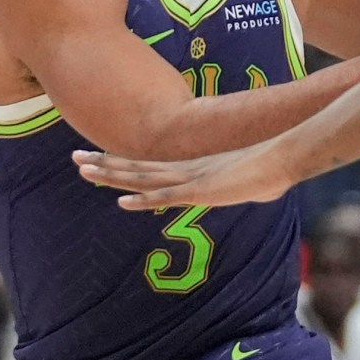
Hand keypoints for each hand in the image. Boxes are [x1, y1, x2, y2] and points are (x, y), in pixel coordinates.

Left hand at [75, 140, 298, 211]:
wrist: (283, 157)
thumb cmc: (271, 168)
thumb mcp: (249, 180)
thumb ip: (243, 185)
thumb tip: (260, 187)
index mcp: (191, 168)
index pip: (148, 165)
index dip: (122, 162)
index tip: (99, 157)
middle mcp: (184, 170)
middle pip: (136, 167)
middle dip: (104, 163)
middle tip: (76, 158)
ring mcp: (190, 179)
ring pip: (141, 177)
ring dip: (111, 175)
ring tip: (83, 170)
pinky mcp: (200, 191)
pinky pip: (165, 197)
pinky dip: (142, 200)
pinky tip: (122, 203)